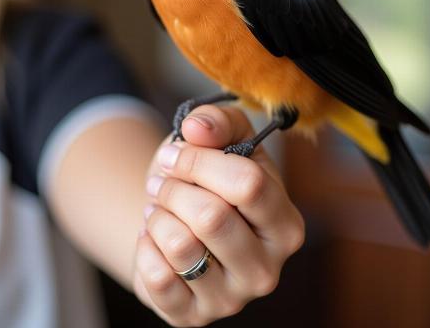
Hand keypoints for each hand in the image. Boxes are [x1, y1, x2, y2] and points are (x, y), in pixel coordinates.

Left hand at [133, 105, 304, 325]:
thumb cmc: (208, 181)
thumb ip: (217, 121)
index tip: (176, 154)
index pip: (248, 184)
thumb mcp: (221, 140)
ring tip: (159, 209)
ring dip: (157, 216)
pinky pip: (157, 278)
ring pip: (181, 246)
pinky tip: (153, 238)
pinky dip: (144, 247)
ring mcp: (231, 299)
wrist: (180, 224)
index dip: (200, 161)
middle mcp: (267, 269)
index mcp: (285, 223)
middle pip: (211, 216)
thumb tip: (196, 129)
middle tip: (163, 182)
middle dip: (174, 189)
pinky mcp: (192, 316)